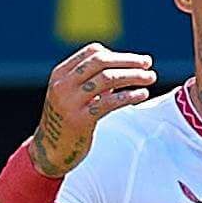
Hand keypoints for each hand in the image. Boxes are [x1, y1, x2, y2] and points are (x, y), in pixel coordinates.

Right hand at [30, 45, 157, 176]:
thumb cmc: (68, 120)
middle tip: (148, 63)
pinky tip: (143, 94)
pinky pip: (109, 103)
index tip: (136, 61)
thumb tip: (126, 65)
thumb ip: (91, 80)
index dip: (117, 54)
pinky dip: (129, 96)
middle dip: (128, 60)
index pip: (92, 51)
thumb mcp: (72, 94)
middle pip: (101, 62)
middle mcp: (63, 84)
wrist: (51, 151)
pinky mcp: (80, 120)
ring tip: (150, 78)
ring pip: (107, 79)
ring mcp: (69, 102)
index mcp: (60, 74)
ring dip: (133, 76)